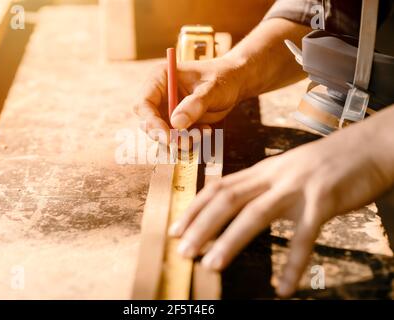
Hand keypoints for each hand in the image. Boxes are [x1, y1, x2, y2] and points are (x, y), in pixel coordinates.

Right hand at [134, 56, 245, 141]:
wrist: (234, 83)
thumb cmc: (223, 78)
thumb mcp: (213, 89)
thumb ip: (195, 104)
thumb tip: (176, 123)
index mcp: (160, 78)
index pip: (144, 103)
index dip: (152, 123)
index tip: (168, 137)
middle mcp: (158, 95)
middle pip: (148, 122)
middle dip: (165, 136)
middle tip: (185, 143)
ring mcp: (166, 110)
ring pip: (161, 134)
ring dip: (179, 141)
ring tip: (202, 134)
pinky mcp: (175, 122)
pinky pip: (175, 138)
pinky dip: (188, 140)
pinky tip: (205, 131)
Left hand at [169, 114, 393, 297]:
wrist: (368, 147)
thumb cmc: (324, 164)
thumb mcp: (286, 170)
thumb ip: (262, 185)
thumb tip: (238, 205)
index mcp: (263, 170)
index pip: (219, 188)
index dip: (194, 209)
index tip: (175, 229)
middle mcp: (273, 176)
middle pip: (227, 199)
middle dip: (200, 226)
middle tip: (183, 251)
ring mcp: (297, 187)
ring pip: (255, 214)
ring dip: (230, 241)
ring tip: (211, 266)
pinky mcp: (324, 201)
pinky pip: (304, 237)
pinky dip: (293, 265)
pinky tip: (284, 288)